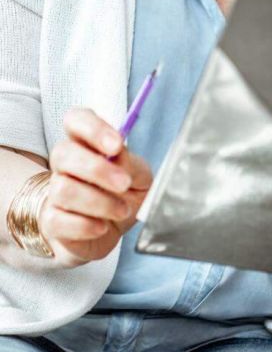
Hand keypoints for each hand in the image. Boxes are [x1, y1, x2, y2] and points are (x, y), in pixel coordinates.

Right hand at [41, 107, 152, 267]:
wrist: (113, 231)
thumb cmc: (125, 195)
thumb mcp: (139, 176)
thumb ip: (131, 163)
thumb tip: (118, 155)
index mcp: (87, 143)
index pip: (76, 120)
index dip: (93, 128)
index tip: (117, 145)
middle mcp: (65, 164)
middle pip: (64, 153)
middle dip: (98, 169)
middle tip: (124, 183)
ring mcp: (54, 193)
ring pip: (64, 189)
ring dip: (99, 202)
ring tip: (122, 210)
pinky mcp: (51, 222)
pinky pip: (59, 220)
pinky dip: (86, 225)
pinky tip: (102, 227)